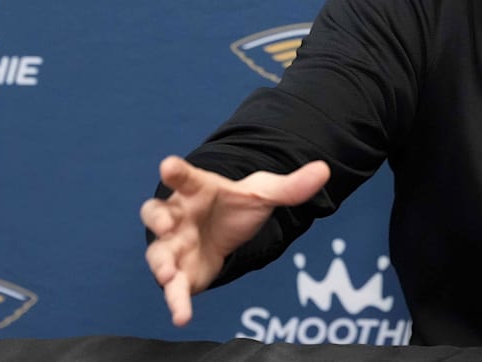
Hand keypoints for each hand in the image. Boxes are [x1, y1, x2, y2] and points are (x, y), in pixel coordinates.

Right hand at [139, 156, 329, 325]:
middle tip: (166, 225)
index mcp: (197, 189)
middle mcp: (178, 216)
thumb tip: (324, 170)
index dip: (176, 171)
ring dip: (160, 263)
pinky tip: (182, 316)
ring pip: (158, 252)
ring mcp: (175, 245)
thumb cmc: (236, 206)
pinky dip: (175, 302)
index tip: (169, 166)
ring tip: (167, 274)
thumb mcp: (264, 194)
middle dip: (158, 219)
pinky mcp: (181, 273)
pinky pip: (174, 288)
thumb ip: (291, 186)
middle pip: (157, 213)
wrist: (228, 230)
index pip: (185, 177)